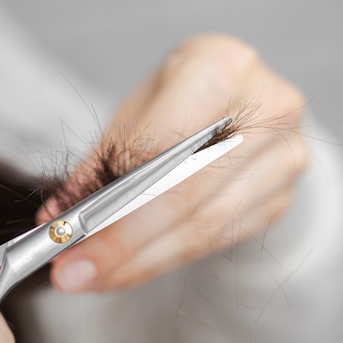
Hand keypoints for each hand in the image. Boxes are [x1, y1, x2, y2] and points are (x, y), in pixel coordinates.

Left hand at [38, 34, 307, 291]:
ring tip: (98, 275)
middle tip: (75, 272)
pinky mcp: (283, 194)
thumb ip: (99, 165)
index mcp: (219, 67)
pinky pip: (220, 238)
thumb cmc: (184, 97)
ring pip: (204, 227)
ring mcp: (283, 155)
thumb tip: (58, 220)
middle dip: (122, 244)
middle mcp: (265, 108)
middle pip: (184, 196)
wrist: (245, 98)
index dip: (112, 203)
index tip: (68, 239)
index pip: (158, 150)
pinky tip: (137, 264)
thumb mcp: (136, 111)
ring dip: (143, 260)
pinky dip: (171, 255)